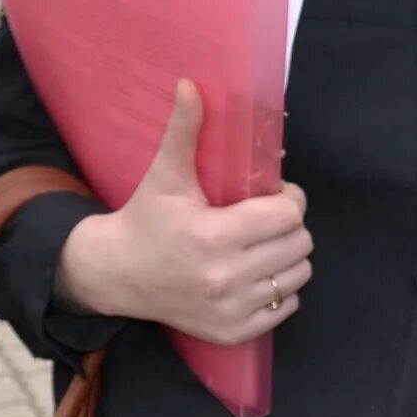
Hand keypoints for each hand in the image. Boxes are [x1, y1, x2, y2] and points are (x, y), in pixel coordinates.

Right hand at [53, 81, 310, 340]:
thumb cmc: (146, 219)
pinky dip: (278, 289)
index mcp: (213, 235)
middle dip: (290, 227)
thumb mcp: (165, 174)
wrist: (116, 275)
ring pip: (298, 277)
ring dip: (288, 258)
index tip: (273, 195)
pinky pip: (284, 307)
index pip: (288, 215)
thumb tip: (191, 84)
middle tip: (267, 219)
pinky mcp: (231, 332)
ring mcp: (230, 310)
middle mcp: (224, 278)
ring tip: (263, 245)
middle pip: (300, 245)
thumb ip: (184, 130)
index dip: (288, 200)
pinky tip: (255, 273)